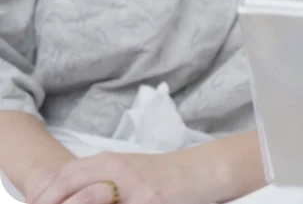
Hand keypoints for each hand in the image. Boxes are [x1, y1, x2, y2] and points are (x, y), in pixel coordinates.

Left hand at [26, 151, 206, 203]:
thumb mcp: (127, 171)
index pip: (60, 175)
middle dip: (49, 202)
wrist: (202, 172)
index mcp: (107, 160)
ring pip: (86, 199)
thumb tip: (67, 195)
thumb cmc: (164, 176)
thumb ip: (98, 178)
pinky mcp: (147, 199)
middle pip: (65, 185)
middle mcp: (115, 168)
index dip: (41, 194)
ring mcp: (131, 186)